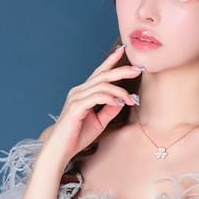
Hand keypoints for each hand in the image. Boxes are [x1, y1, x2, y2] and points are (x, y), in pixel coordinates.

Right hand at [47, 44, 142, 164]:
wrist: (62, 149)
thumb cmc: (78, 135)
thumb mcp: (99, 121)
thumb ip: (110, 109)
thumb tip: (123, 100)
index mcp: (83, 92)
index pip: (99, 72)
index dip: (110, 60)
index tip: (123, 49)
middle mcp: (79, 91)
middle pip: (102, 75)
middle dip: (121, 71)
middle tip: (137, 70)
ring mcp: (76, 97)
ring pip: (101, 85)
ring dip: (119, 91)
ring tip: (130, 99)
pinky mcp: (76, 107)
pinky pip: (96, 97)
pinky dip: (110, 98)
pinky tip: (119, 103)